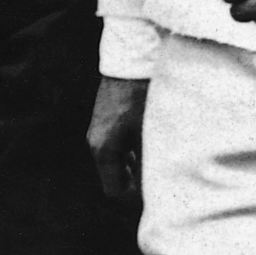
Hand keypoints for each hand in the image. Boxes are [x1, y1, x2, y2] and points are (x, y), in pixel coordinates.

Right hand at [87, 76, 147, 206]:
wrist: (132, 58)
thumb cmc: (143, 96)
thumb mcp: (150, 133)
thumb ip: (151, 164)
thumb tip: (157, 191)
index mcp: (104, 150)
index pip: (114, 191)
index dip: (134, 197)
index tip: (155, 192)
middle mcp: (95, 143)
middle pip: (114, 178)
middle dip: (136, 182)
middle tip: (160, 177)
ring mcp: (97, 131)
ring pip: (116, 162)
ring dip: (135, 166)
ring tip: (157, 157)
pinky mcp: (104, 120)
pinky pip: (116, 147)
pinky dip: (131, 150)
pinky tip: (149, 140)